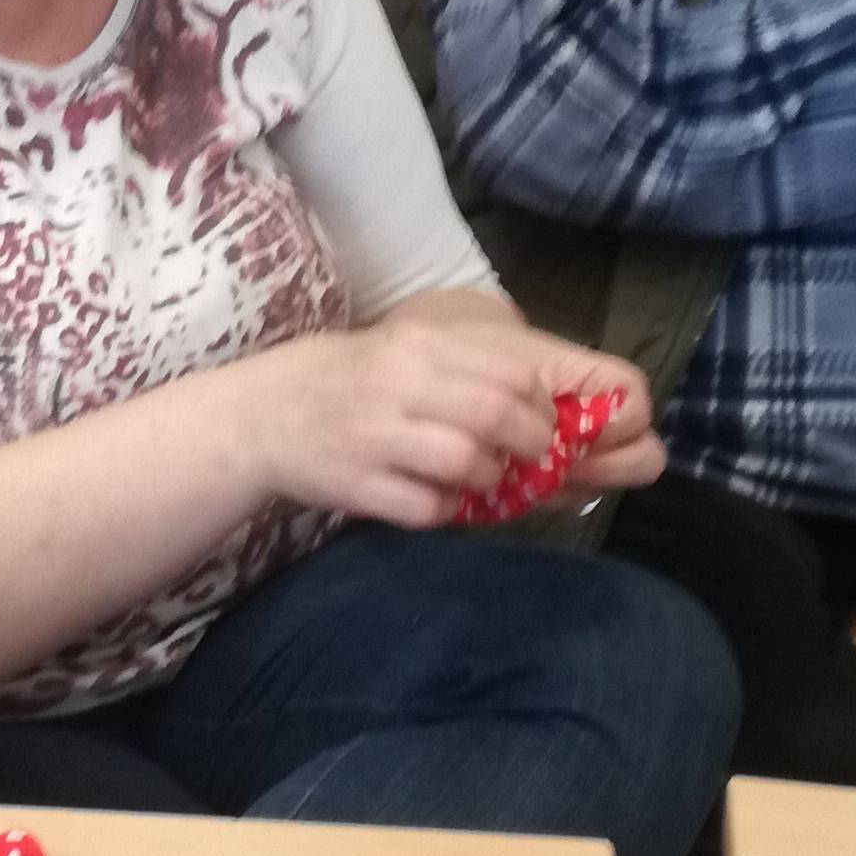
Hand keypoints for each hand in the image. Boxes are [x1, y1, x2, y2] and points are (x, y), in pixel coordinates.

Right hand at [243, 292, 662, 530]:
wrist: (267, 413)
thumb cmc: (368, 385)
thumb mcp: (425, 355)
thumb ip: (494, 376)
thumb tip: (588, 422)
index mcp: (430, 344)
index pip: (521, 370)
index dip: (558, 407)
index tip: (563, 429)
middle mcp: (406, 381)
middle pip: (503, 415)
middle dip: (534, 447)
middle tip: (529, 459)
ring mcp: (379, 433)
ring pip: (470, 464)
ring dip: (492, 481)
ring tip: (480, 477)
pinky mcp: (357, 482)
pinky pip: (428, 508)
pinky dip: (445, 510)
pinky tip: (435, 497)